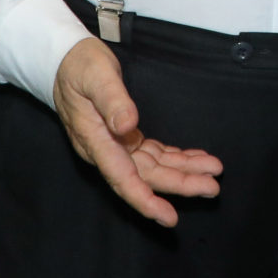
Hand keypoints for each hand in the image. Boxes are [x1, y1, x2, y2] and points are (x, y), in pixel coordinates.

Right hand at [50, 36, 223, 226]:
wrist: (64, 60)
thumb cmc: (79, 66)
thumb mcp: (96, 76)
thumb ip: (111, 101)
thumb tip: (127, 126)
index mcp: (97, 141)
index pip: (123, 179)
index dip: (146, 200)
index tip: (169, 217)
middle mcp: (106, 150)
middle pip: (146, 176)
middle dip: (180, 184)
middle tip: (213, 187)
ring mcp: (115, 145)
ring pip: (153, 167)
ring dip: (183, 171)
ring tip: (213, 171)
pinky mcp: (124, 136)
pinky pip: (153, 154)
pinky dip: (175, 157)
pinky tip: (195, 158)